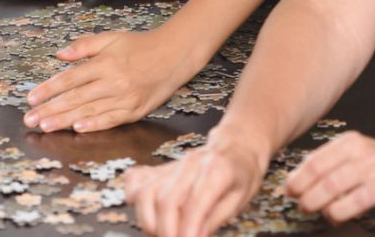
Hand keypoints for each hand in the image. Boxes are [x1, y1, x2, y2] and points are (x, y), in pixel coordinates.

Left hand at [23, 28, 198, 132]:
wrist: (174, 56)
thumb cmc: (140, 46)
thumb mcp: (111, 38)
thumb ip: (84, 46)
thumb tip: (59, 55)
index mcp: (105, 63)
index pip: (70, 79)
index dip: (49, 89)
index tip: (31, 98)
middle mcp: (113, 82)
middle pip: (76, 98)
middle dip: (50, 109)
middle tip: (30, 119)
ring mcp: (125, 98)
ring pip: (90, 111)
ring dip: (65, 121)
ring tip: (45, 127)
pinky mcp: (135, 111)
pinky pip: (111, 120)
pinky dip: (94, 125)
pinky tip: (77, 129)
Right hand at [125, 129, 267, 236]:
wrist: (234, 146)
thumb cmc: (241, 174)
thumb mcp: (239, 200)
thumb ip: (215, 219)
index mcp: (217, 170)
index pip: (196, 203)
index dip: (189, 230)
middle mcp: (190, 164)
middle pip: (166, 200)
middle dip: (166, 231)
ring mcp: (172, 163)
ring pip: (146, 192)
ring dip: (149, 221)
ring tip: (161, 234)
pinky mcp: (159, 167)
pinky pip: (135, 181)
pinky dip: (134, 200)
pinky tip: (147, 213)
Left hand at [283, 131, 374, 223]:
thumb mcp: (349, 155)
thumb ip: (323, 166)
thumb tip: (291, 184)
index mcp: (351, 144)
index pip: (317, 163)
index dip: (299, 182)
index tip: (290, 193)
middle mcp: (370, 157)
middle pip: (333, 182)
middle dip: (312, 200)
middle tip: (305, 208)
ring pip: (358, 198)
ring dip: (338, 211)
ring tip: (330, 215)